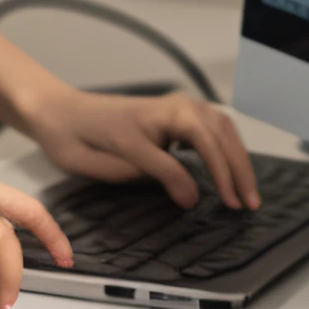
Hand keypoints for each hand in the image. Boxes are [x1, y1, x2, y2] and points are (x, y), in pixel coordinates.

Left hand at [19, 84, 259, 209]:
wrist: (59, 113)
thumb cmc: (78, 137)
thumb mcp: (113, 162)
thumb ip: (158, 174)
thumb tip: (193, 197)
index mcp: (158, 116)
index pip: (202, 144)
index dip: (218, 175)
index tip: (227, 202)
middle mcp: (173, 105)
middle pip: (220, 133)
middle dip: (238, 169)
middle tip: (248, 203)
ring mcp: (176, 106)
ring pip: (222, 127)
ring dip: (238, 158)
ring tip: (246, 192)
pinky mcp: (175, 112)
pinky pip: (213, 126)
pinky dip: (227, 146)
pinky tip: (229, 169)